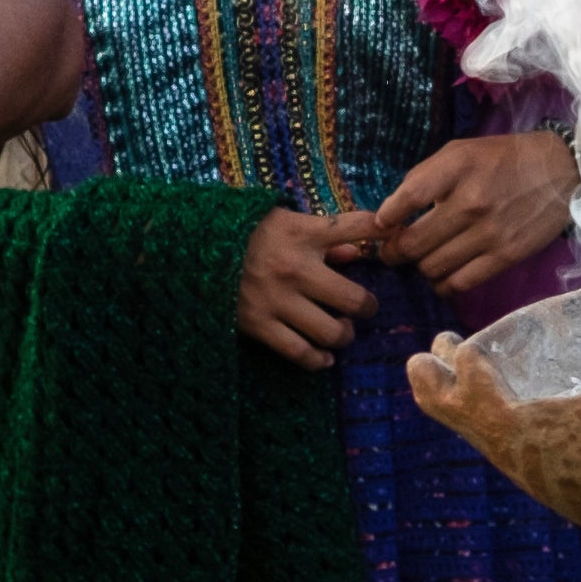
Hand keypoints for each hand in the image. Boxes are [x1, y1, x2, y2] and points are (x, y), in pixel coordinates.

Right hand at [237, 204, 379, 367]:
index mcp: (302, 232)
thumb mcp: (283, 221)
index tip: (391, 237)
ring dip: (344, 334)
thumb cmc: (243, 232)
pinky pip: (299, 353)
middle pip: (354, 299)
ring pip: (331, 332)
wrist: (189, 247)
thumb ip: (323, 235)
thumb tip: (356, 253)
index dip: (382, 231)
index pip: (357, 226)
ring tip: (341, 329)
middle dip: (368, 306)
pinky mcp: (258, 324)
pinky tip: (324, 357)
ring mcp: (276, 299)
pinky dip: (318, 359)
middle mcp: (294, 268)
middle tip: (365, 307)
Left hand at [370, 132, 576, 294]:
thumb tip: (390, 214)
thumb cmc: (503, 159)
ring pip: (432, 267)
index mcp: (457, 167)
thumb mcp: (461, 152)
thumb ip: (426, 178)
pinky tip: (441, 277)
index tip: (380, 226)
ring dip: (419, 267)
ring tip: (422, 260)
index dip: (385, 218)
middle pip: (413, 243)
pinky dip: (443, 285)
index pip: (406, 198)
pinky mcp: (506, 256)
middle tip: (392, 251)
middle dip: (393, 252)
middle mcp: (471, 202)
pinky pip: (460, 283)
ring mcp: (490, 233)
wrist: (561, 171)